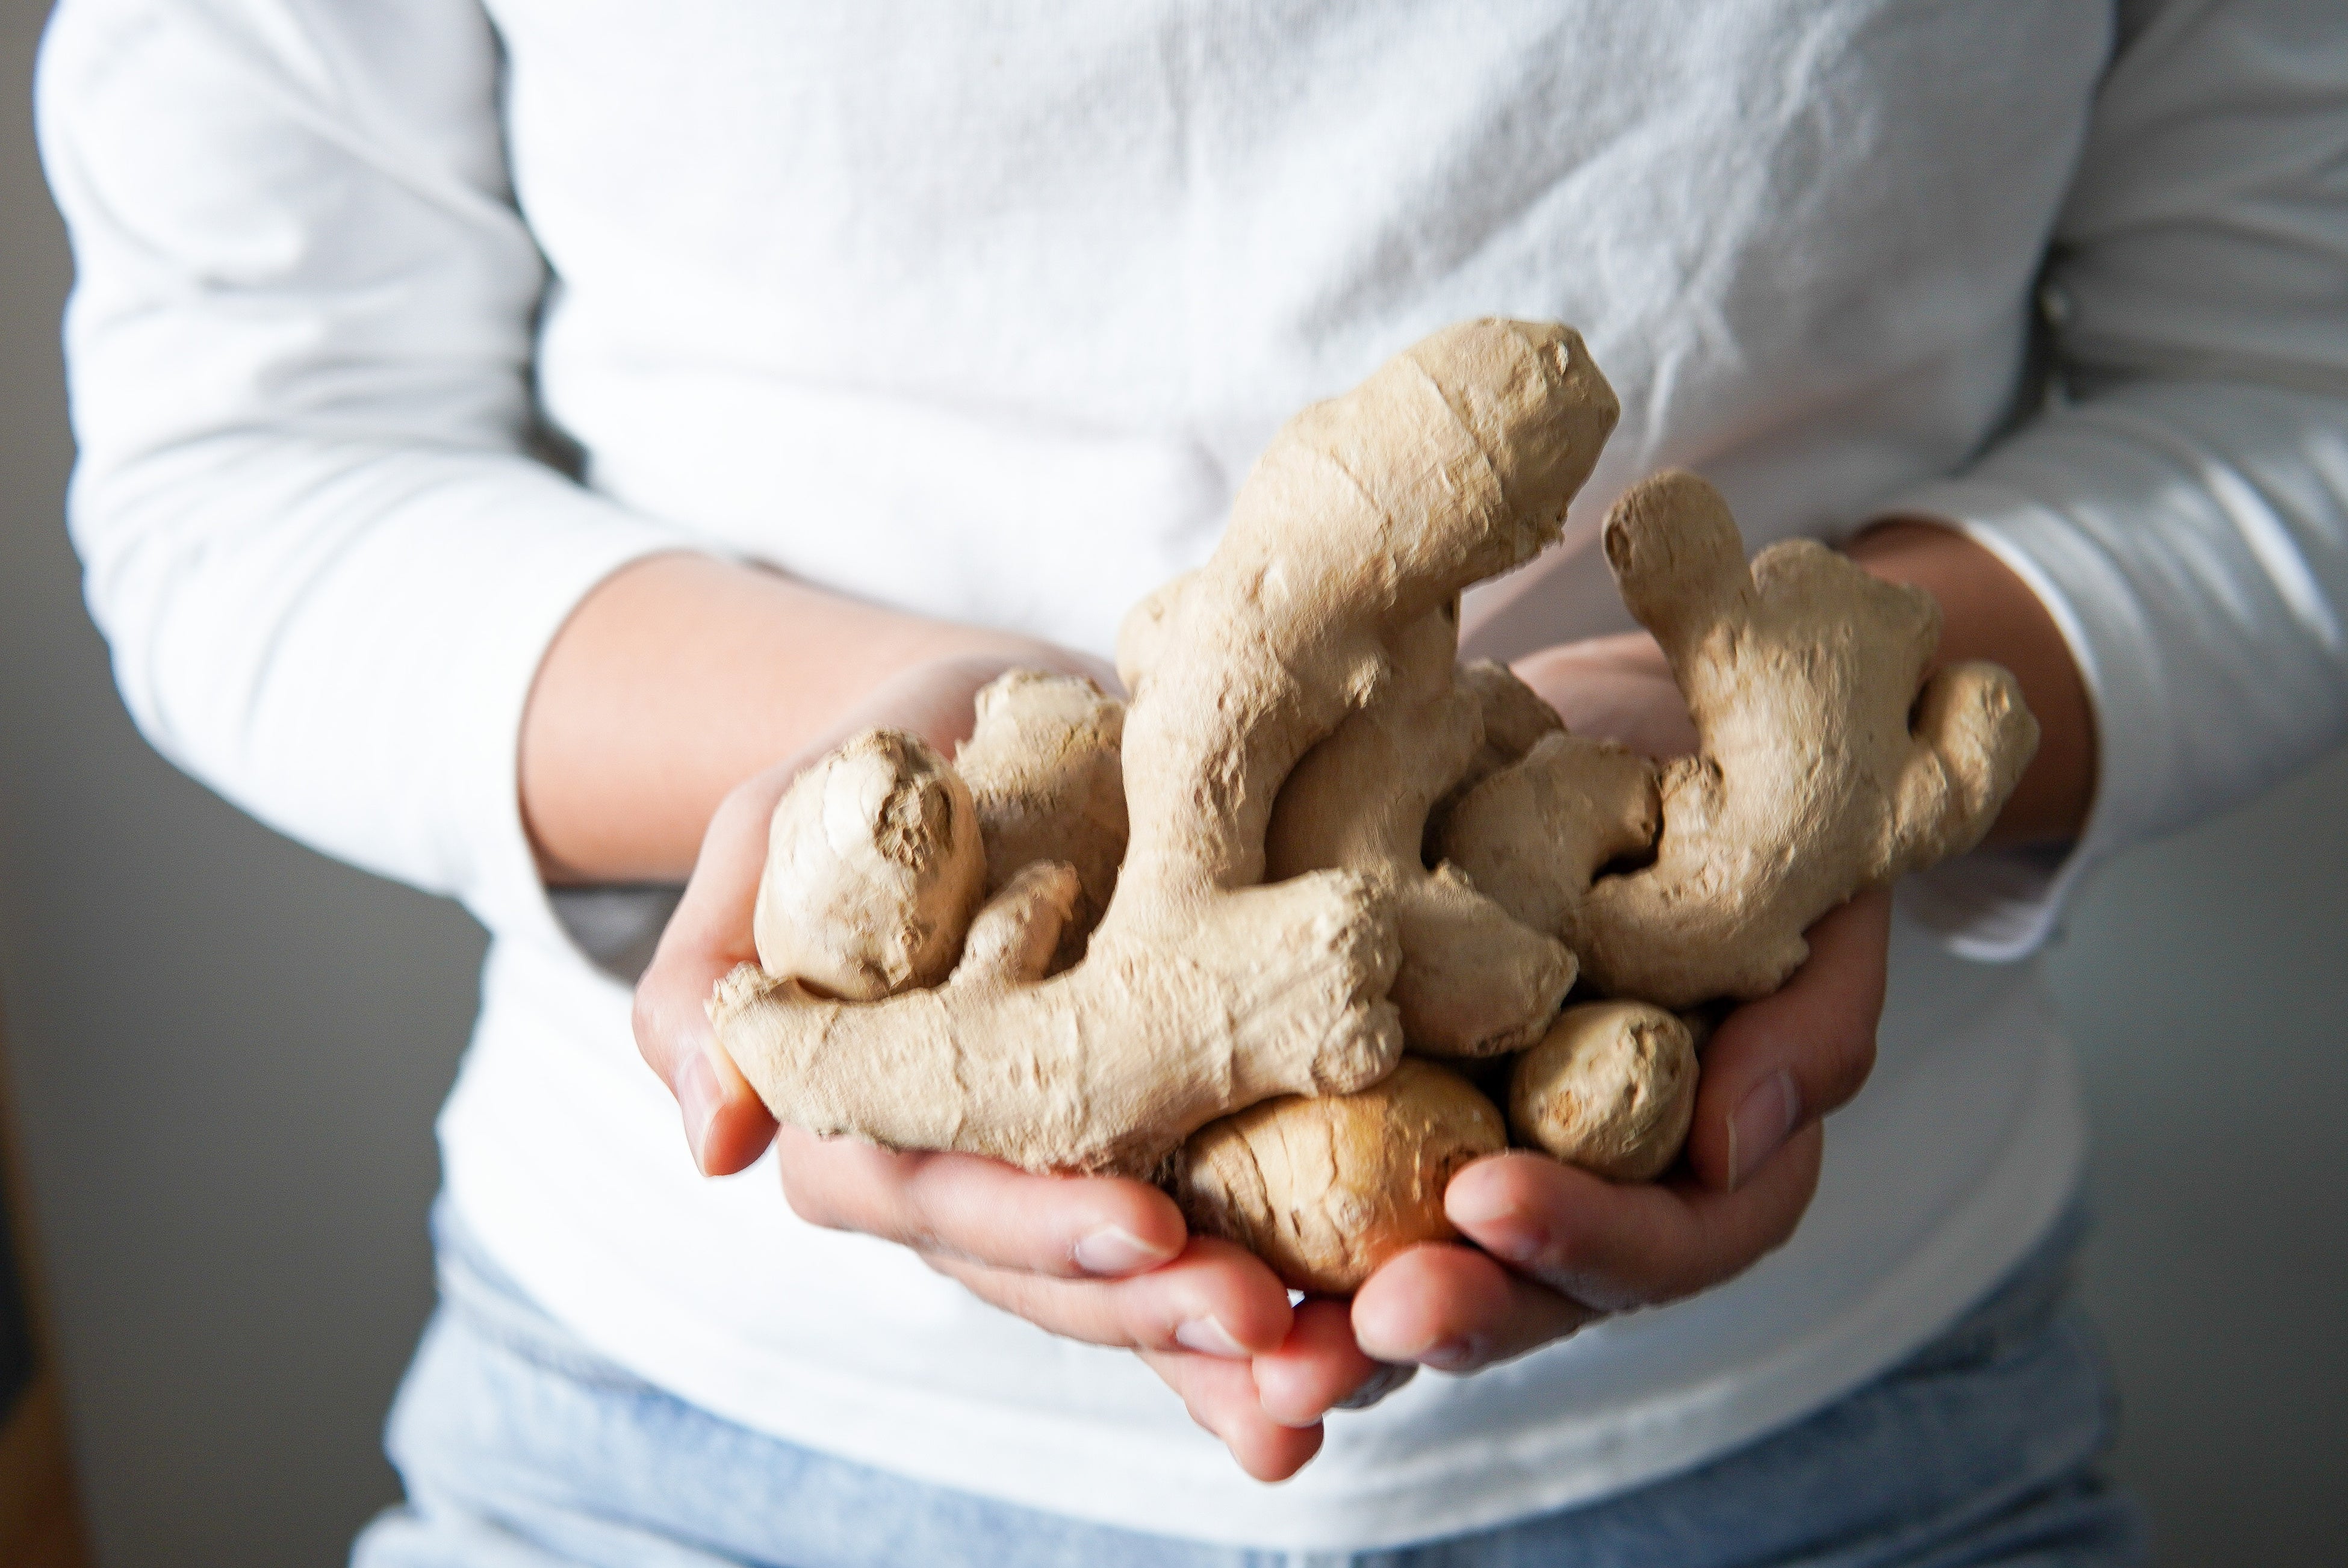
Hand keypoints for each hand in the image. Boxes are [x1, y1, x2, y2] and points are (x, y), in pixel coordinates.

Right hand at [630, 650, 1311, 1477]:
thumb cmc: (873, 775)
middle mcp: (963, 1172)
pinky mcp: (1152, 1148)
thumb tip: (714, 1139)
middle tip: (1275, 1324)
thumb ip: (713, 975)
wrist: (994, 735)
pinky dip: (1275, 1308)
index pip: (929, 1191)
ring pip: (1127, 1285)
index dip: (1030, 1218)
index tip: (1147, 1227)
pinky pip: (1208, 1243)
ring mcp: (1058, 1173)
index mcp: (861, 1118)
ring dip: (1222, 1343)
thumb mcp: (775, 832)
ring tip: (1331, 1369)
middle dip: (1152, 1308)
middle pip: (1044, 1267)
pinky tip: (1353, 1364)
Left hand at [1165, 635, 1888, 1475]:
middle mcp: (1576, 1187)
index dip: (1579, 1243)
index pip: (1658, 1247)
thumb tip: (1735, 1150)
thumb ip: (1805, 1031)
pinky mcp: (1370, 1092)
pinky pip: (1306, 1173)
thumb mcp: (1818, 905)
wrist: (1637, 720)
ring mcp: (1467, 1148)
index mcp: (1697, 1169)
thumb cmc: (1751, 811)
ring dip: (1320, 1315)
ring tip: (1245, 1340)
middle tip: (1350, 1325)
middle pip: (1515, 1291)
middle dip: (1433, 1316)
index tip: (1486, 1201)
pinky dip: (1245, 1217)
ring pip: (1397, 1264)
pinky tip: (1169, 1233)